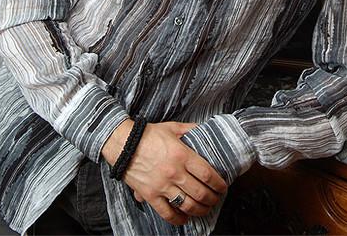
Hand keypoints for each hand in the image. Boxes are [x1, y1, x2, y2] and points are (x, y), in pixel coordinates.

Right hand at [101, 120, 226, 225]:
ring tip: (205, 209)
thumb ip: (189, 129)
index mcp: (182, 155)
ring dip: (200, 210)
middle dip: (213, 199)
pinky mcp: (150, 195)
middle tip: (216, 199)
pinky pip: (167, 213)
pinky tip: (185, 218)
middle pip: (201, 193)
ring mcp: (162, 186)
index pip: (207, 174)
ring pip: (187, 205)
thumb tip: (203, 129)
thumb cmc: (148, 134)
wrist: (123, 143)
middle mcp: (175, 172)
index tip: (223, 187)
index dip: (219, 184)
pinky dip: (179, 219)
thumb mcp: (172, 127)